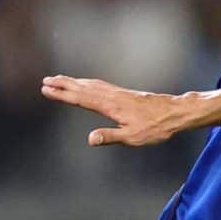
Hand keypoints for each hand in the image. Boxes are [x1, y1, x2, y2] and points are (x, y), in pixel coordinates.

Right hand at [41, 75, 196, 146]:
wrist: (175, 113)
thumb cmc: (156, 128)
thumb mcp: (133, 137)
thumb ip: (110, 137)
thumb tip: (90, 139)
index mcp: (111, 106)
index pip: (81, 99)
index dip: (62, 94)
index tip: (46, 89)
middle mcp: (112, 96)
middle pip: (83, 88)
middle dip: (63, 85)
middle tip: (45, 81)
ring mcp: (119, 93)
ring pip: (91, 84)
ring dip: (74, 82)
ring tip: (60, 79)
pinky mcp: (125, 94)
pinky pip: (101, 85)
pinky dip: (88, 83)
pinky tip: (87, 84)